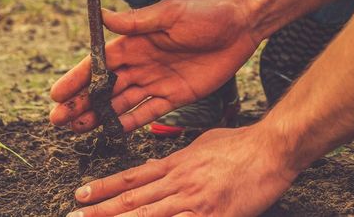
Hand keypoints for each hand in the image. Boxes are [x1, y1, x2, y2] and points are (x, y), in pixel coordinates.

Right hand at [50, 0, 258, 132]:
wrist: (241, 25)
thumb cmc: (206, 12)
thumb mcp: (171, 12)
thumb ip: (137, 22)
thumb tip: (102, 16)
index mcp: (136, 41)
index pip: (99, 63)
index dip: (77, 79)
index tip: (56, 94)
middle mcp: (142, 62)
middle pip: (104, 87)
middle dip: (80, 103)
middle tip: (58, 120)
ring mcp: (157, 81)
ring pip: (121, 102)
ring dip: (98, 115)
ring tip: (75, 129)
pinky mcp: (175, 96)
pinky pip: (148, 112)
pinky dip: (129, 123)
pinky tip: (110, 132)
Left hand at [66, 125, 295, 216]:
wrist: (272, 148)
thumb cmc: (242, 145)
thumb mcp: (202, 144)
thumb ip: (177, 157)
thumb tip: (156, 164)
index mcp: (176, 164)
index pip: (132, 178)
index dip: (104, 188)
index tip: (80, 195)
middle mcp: (179, 183)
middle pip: (132, 201)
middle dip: (99, 212)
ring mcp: (195, 202)